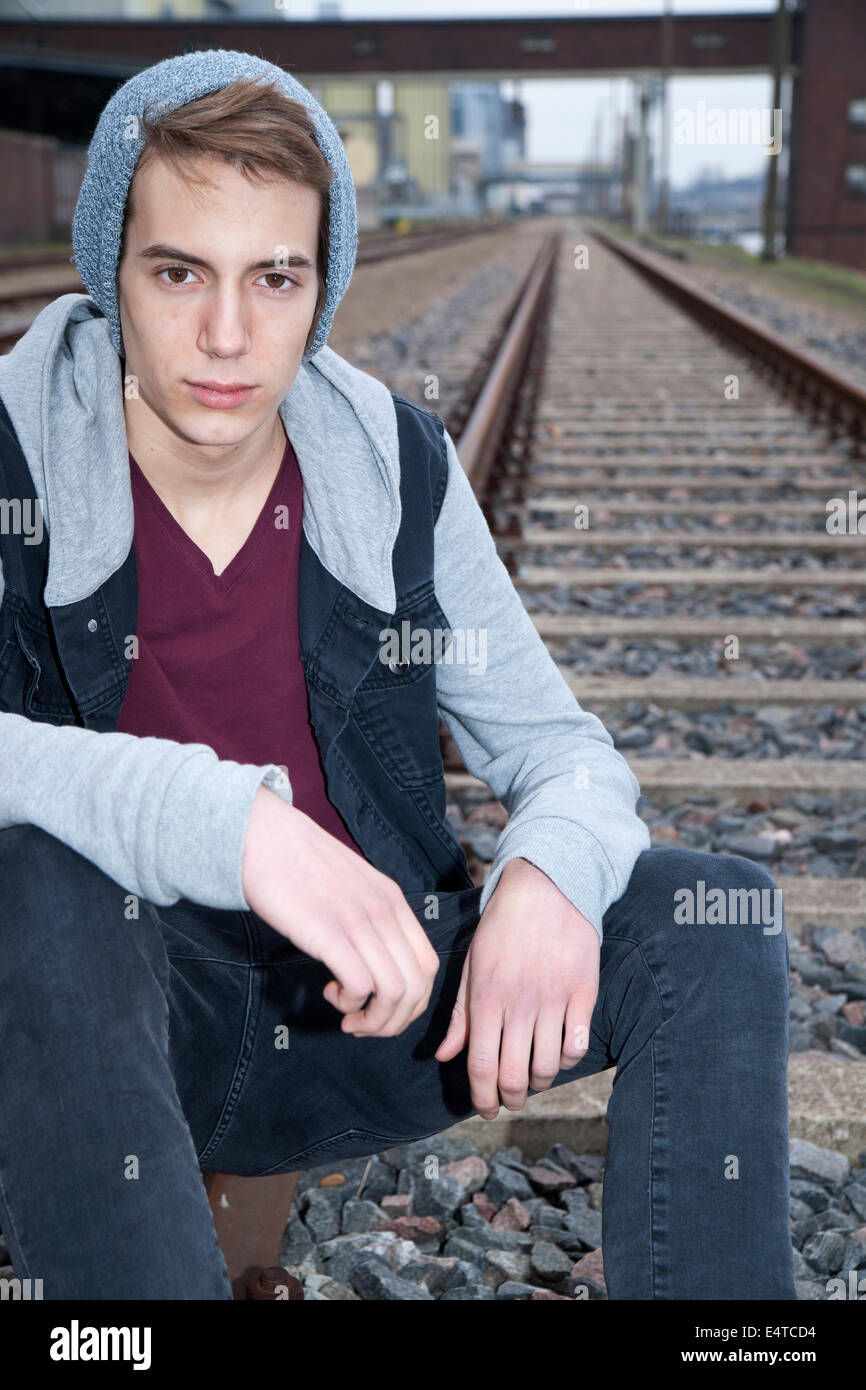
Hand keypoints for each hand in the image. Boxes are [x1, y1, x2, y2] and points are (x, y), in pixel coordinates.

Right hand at [241, 786, 439, 1037]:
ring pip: (396, 992)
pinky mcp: (327, 930)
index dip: (411, 1002)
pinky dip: (350, 1003)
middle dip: (394, 1021)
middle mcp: (385, 910)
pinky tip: (329, 992)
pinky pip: (361, 984)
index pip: (429, 966)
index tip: (380, 1010)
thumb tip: (368, 958)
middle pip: (418, 986)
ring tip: (346, 1015)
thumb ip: (366, 916)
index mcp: (393, 900)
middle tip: (362, 1025)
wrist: (261, 833)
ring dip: (374, 1019)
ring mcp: (358, 919)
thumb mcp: (349, 885)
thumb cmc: (296, 862)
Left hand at [434, 857, 599, 1117]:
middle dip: (511, 1099)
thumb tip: (444, 1056)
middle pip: (515, 1075)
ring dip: (540, 1083)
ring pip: (548, 1067)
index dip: (482, 1098)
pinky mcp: (583, 992)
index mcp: (486, 998)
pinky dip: (568, 1059)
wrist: (546, 886)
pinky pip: (578, 1044)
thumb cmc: (502, 927)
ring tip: (534, 1078)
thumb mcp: (472, 965)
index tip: (486, 1109)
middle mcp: (519, 1004)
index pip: (481, 1066)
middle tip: (510, 1100)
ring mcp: (554, 999)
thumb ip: (460, 1014)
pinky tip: (560, 1054)